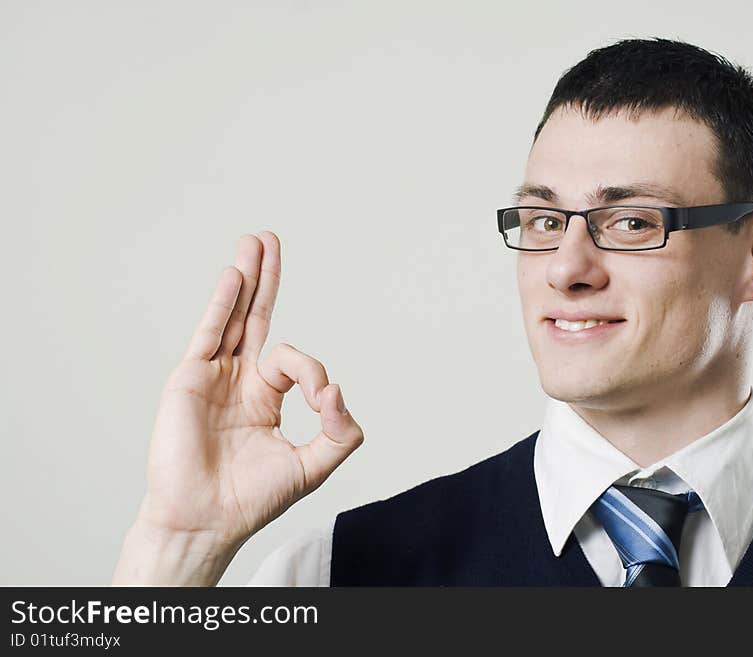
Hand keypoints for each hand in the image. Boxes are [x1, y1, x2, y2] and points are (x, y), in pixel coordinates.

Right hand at [113, 231, 363, 583]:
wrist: (205, 520)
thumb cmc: (251, 500)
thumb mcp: (313, 466)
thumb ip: (340, 432)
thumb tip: (339, 391)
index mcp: (265, 398)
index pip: (295, 361)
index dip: (316, 373)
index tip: (324, 400)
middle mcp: (238, 381)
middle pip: (255, 318)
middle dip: (266, 280)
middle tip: (271, 242)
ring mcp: (213, 376)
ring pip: (231, 317)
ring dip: (246, 278)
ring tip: (254, 242)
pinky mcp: (190, 378)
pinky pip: (210, 333)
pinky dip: (223, 303)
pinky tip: (236, 274)